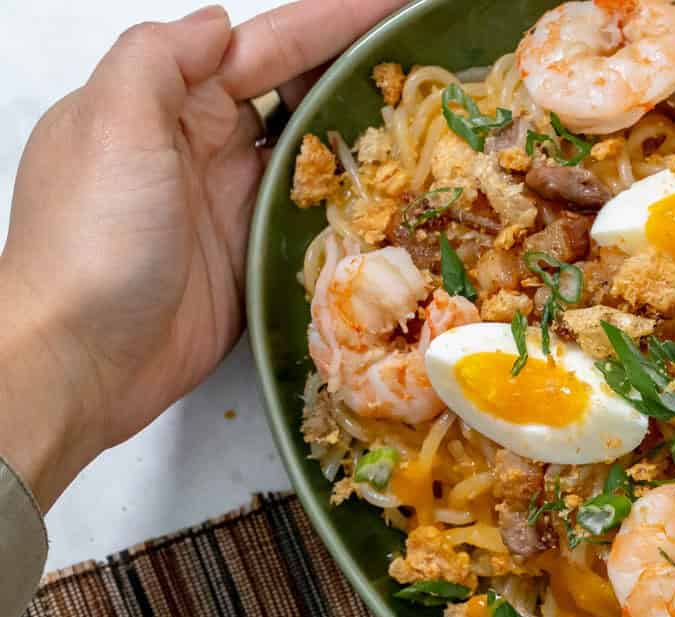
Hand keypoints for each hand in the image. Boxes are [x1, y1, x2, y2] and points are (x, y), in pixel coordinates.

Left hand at [0, 0, 404, 506]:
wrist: (78, 359)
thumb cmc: (88, 240)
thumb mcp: (110, 126)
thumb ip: (159, 60)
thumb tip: (221, 23)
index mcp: (169, 102)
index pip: (265, 46)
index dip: (333, 21)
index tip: (397, 5)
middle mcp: (204, 146)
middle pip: (297, 94)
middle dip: (360, 72)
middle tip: (432, 67)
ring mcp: (232, 206)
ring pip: (313, 157)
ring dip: (366, 139)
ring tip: (432, 127)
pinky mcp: (253, 262)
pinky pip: (313, 222)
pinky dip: (354, 209)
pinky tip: (399, 203)